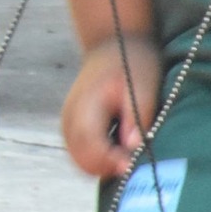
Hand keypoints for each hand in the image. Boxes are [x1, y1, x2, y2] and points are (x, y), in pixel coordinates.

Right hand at [62, 36, 161, 177]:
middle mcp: (70, 117)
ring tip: (127, 153)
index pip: (91, 146)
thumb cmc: (132, 63)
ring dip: (104, 166)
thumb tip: (132, 147)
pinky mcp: (71, 127)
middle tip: (135, 160)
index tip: (134, 164)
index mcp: (86, 105)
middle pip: (83, 160)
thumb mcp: (143, 85)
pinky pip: (80, 155)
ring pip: (80, 162)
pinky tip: (117, 148)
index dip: (112, 161)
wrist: (111, 44)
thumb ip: (137, 116)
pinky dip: (98, 160)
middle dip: (109, 167)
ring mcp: (67, 123)